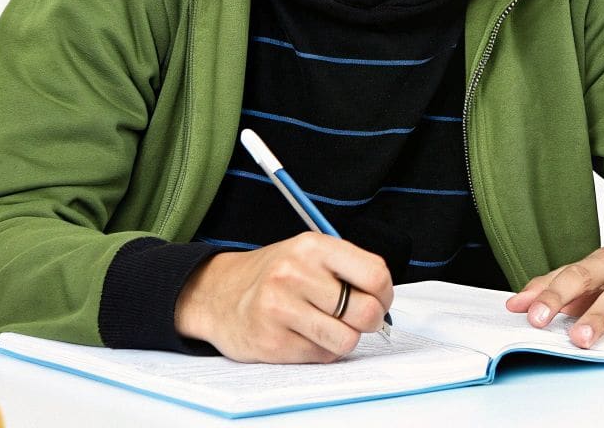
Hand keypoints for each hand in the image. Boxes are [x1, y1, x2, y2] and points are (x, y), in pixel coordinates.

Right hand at [174, 232, 393, 362]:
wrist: (217, 295)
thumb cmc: (275, 275)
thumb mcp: (309, 255)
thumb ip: (347, 270)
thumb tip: (385, 302)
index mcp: (312, 247)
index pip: (375, 274)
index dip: (385, 294)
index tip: (380, 299)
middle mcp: (295, 274)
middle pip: (365, 312)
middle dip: (371, 321)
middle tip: (359, 319)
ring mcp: (280, 309)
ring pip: (346, 339)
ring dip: (345, 338)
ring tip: (329, 327)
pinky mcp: (271, 342)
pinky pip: (321, 356)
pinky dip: (321, 350)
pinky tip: (304, 336)